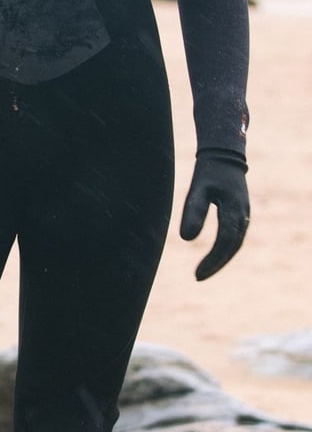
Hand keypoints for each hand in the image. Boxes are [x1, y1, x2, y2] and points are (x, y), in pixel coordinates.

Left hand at [179, 150, 249, 280]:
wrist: (225, 155)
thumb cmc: (209, 171)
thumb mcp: (198, 189)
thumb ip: (193, 211)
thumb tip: (187, 239)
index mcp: (234, 210)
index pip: (224, 242)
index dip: (212, 260)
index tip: (197, 274)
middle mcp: (243, 215)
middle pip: (231, 247)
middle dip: (216, 264)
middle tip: (198, 277)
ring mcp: (244, 215)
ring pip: (234, 244)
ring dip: (221, 258)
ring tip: (203, 271)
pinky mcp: (240, 214)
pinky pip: (234, 237)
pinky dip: (224, 249)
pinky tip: (213, 256)